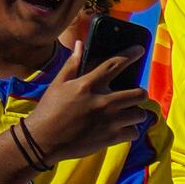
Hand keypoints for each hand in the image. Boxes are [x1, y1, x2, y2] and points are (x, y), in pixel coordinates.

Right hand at [18, 32, 154, 165]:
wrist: (44, 139)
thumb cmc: (50, 109)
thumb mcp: (58, 84)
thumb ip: (73, 64)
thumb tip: (80, 44)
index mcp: (88, 85)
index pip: (114, 65)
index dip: (130, 55)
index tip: (140, 49)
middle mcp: (103, 101)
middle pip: (138, 93)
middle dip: (139, 93)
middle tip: (133, 95)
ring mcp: (109, 121)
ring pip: (139, 114)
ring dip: (135, 113)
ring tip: (125, 113)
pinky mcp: (112, 138)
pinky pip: (134, 132)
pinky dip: (129, 130)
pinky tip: (120, 128)